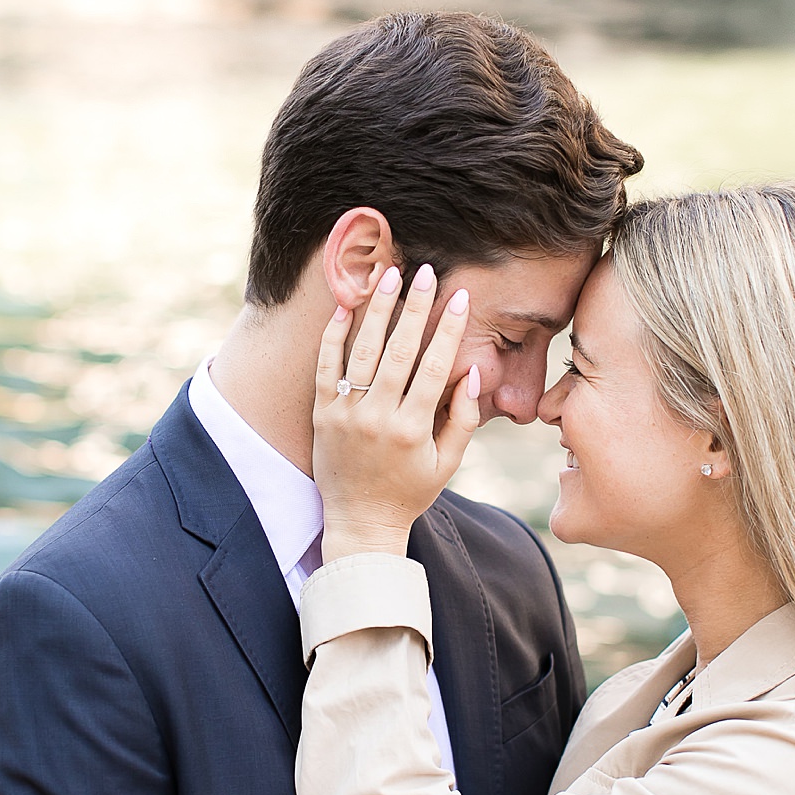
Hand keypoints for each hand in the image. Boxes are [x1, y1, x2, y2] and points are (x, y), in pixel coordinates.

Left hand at [314, 263, 479, 562]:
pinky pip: (326, 366)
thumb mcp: (447, 463)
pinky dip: (335, 335)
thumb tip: (472, 373)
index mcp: (412, 430)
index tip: (459, 296)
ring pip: (362, 351)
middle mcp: (377, 418)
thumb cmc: (409, 492)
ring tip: (390, 275)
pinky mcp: (322, 414)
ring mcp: (345, 414)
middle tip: (426, 272)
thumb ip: (462, 419)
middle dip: (415, 307)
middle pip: (399, 351)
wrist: (359, 523)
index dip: (448, 328)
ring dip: (377, 310)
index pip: (435, 367)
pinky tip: (347, 306)